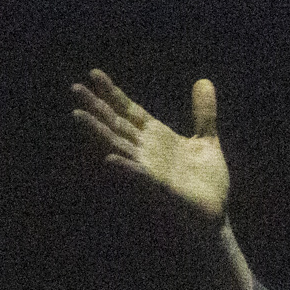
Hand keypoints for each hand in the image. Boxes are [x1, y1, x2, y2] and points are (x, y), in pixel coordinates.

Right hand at [70, 69, 229, 223]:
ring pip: (119, 147)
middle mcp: (148, 152)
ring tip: (77, 115)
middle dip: (96, 107)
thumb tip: (204, 81)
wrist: (215, 215)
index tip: (94, 73)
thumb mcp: (207, 141)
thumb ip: (203, 113)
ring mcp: (151, 170)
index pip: (130, 111)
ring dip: (98, 132)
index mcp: (157, 138)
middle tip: (74, 87)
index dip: (113, 93)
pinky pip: (140, 177)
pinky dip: (126, 168)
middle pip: (117, 124)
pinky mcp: (161, 190)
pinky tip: (109, 159)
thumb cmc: (207, 182)